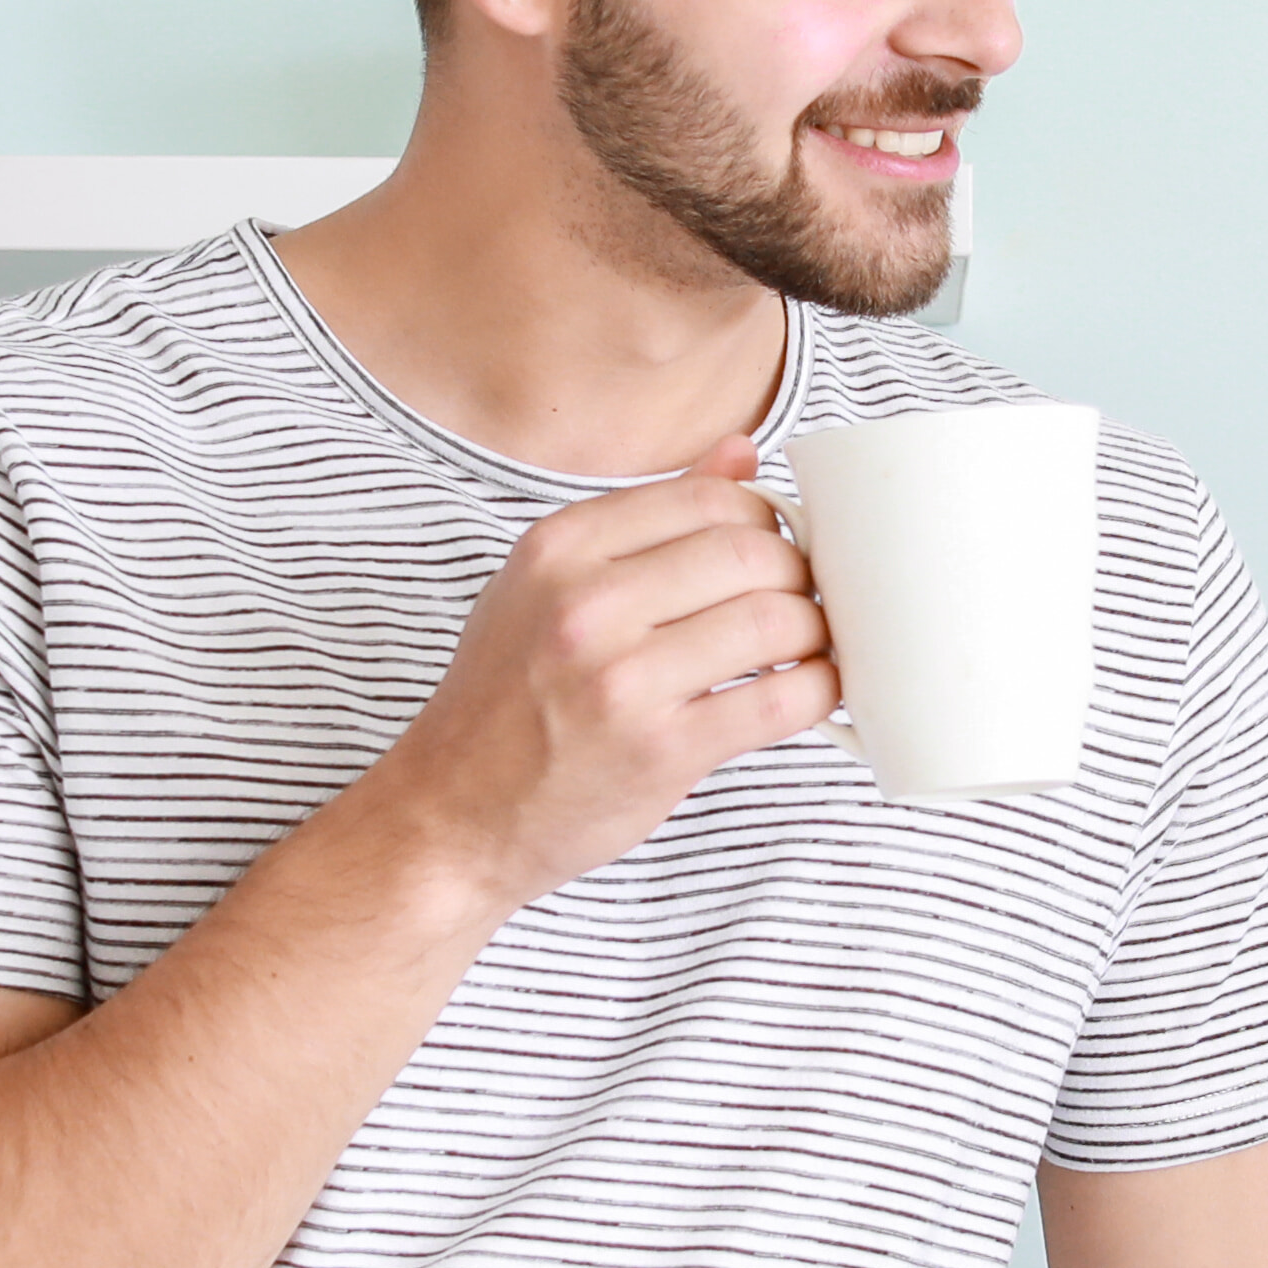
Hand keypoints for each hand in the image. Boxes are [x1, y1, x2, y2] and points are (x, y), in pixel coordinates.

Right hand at [332, 441, 837, 916]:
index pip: (709, 498)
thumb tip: (741, 453)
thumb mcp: (546, 586)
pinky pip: (779, 702)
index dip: (764, 520)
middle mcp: (587, 604)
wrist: (449, 814)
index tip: (772, 550)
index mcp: (560, 549)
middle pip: (751, 551)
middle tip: (797, 603)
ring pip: (775, 620)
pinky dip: (817, 692)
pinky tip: (810, 693)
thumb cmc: (504, 700)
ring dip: (814, 632)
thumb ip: (645, 519)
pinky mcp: (659, 751)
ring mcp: (622, 680)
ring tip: (805, 648)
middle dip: (796, 574)